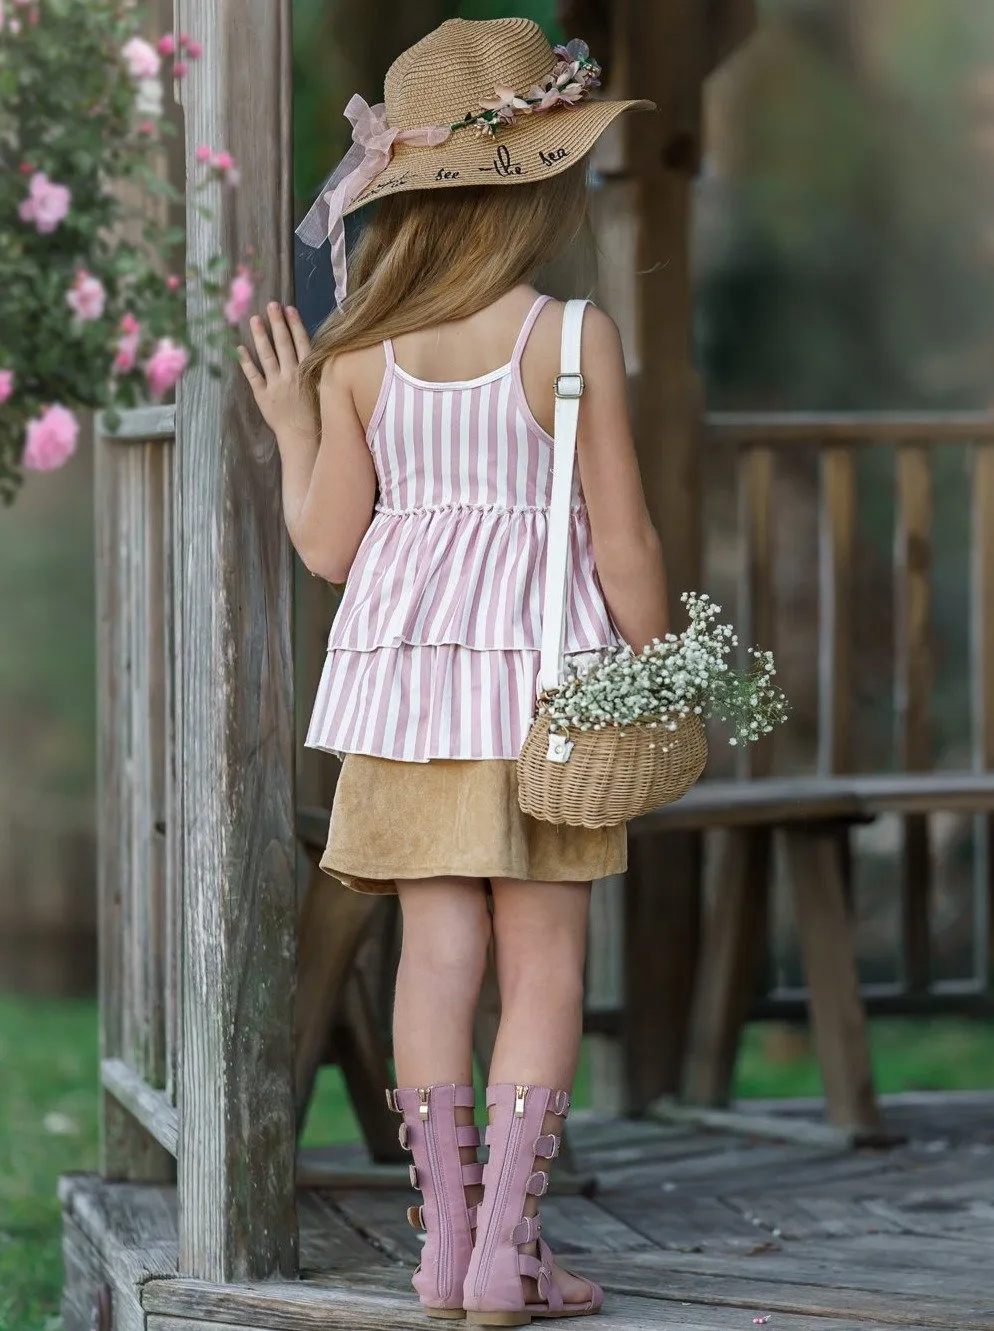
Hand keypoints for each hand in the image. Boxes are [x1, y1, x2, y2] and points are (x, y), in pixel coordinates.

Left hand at [237, 302, 314, 439]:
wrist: (302, 438)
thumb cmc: (317, 417)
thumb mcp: (323, 391)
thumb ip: (318, 371)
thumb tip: (315, 351)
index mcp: (307, 373)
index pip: (301, 343)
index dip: (295, 325)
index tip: (289, 308)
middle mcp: (291, 375)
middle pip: (283, 344)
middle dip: (277, 323)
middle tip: (271, 304)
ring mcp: (275, 385)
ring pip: (267, 356)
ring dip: (260, 336)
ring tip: (254, 319)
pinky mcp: (263, 396)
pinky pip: (253, 376)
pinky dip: (246, 362)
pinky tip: (240, 348)